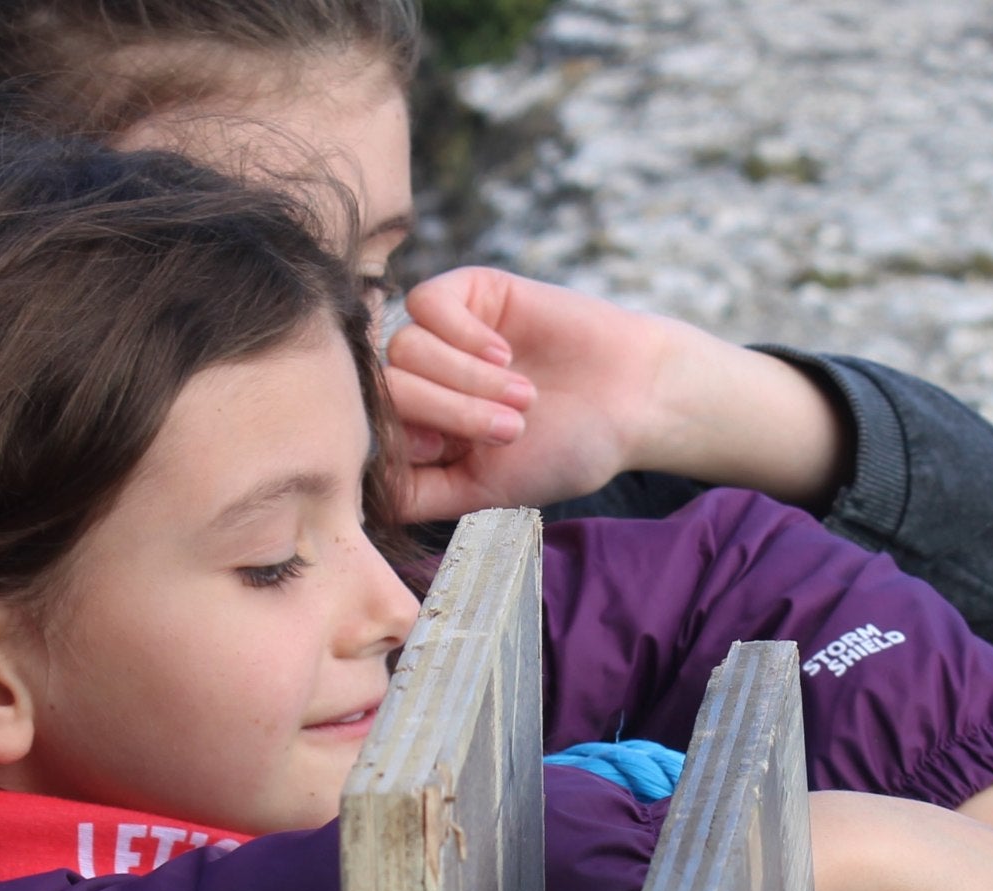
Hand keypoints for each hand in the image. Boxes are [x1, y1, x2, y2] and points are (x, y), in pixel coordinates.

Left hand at [383, 267, 848, 521]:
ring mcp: (442, 336)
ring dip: (466, 380)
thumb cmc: (567, 450)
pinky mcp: (466, 293)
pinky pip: (426, 304)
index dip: (407, 444)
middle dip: (448, 412)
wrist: (634, 399)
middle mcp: (424, 381)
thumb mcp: (484, 489)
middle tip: (512, 428)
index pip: (372, 430)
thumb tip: (358, 494)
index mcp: (421, 429)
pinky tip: (504, 352)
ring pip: (406, 350)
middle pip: (386, 389)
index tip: (458, 454)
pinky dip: (463, 335)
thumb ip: (418, 494)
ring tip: (522, 396)